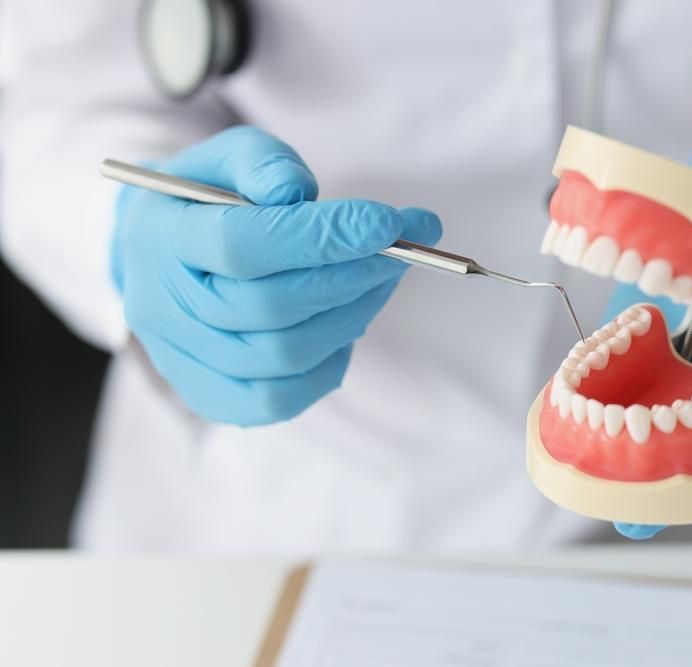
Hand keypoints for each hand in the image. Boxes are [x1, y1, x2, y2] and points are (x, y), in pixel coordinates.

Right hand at [111, 126, 441, 425]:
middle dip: (352, 275)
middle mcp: (161, 307)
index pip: (242, 245)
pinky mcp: (210, 396)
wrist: (163, 253)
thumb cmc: (209, 196)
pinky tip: (347, 322)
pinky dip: (328, 364)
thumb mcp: (227, 157)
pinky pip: (279, 400)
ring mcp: (181, 360)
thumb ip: (260, 162)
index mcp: (157, 237)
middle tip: (403, 249)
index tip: (390, 222)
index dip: (321, 236)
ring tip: (383, 277)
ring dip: (352, 314)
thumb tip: (296, 191)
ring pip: (283, 355)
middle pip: (269, 306)